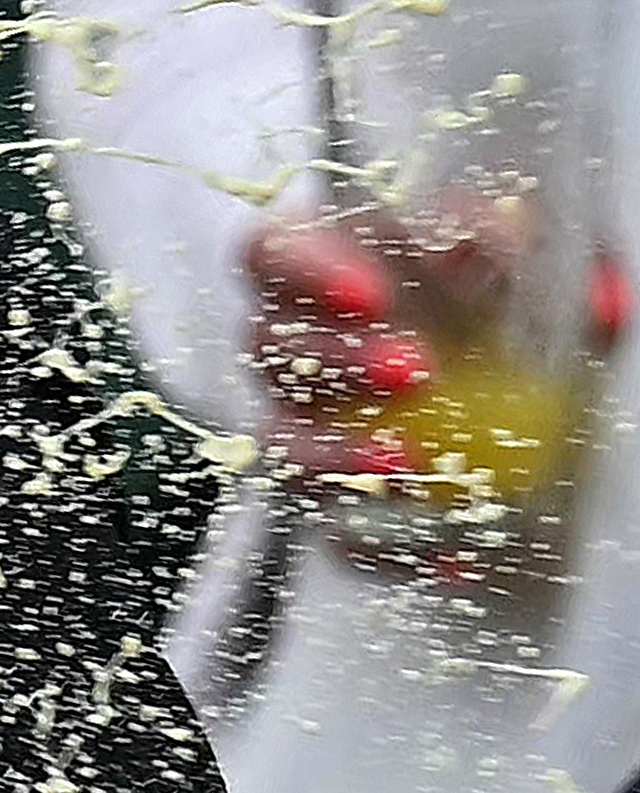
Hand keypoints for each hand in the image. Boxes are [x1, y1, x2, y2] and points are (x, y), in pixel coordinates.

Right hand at [243, 204, 624, 556]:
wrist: (497, 367)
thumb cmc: (474, 287)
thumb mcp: (500, 247)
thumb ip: (505, 239)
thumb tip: (522, 250)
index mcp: (311, 268)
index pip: (269, 256)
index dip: (303, 273)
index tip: (371, 294)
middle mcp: (288, 346)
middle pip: (269, 349)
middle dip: (336, 362)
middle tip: (415, 368)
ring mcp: (299, 423)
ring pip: (284, 447)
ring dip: (342, 459)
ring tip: (415, 467)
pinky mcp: (333, 498)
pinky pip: (340, 533)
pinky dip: (392, 548)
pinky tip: (452, 553)